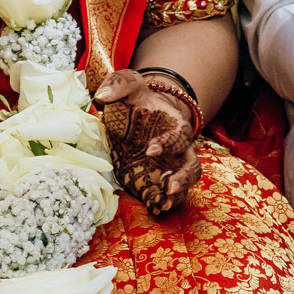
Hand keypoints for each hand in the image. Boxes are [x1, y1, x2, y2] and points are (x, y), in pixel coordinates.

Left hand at [93, 70, 201, 214]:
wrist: (136, 118)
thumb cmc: (136, 102)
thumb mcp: (129, 86)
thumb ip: (119, 85)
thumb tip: (101, 96)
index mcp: (176, 127)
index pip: (180, 137)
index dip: (168, 144)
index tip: (150, 150)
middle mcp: (178, 152)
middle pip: (192, 167)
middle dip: (184, 178)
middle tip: (169, 186)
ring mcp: (168, 170)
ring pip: (183, 187)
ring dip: (176, 196)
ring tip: (163, 204)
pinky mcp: (154, 183)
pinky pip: (163, 197)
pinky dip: (160, 204)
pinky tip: (153, 209)